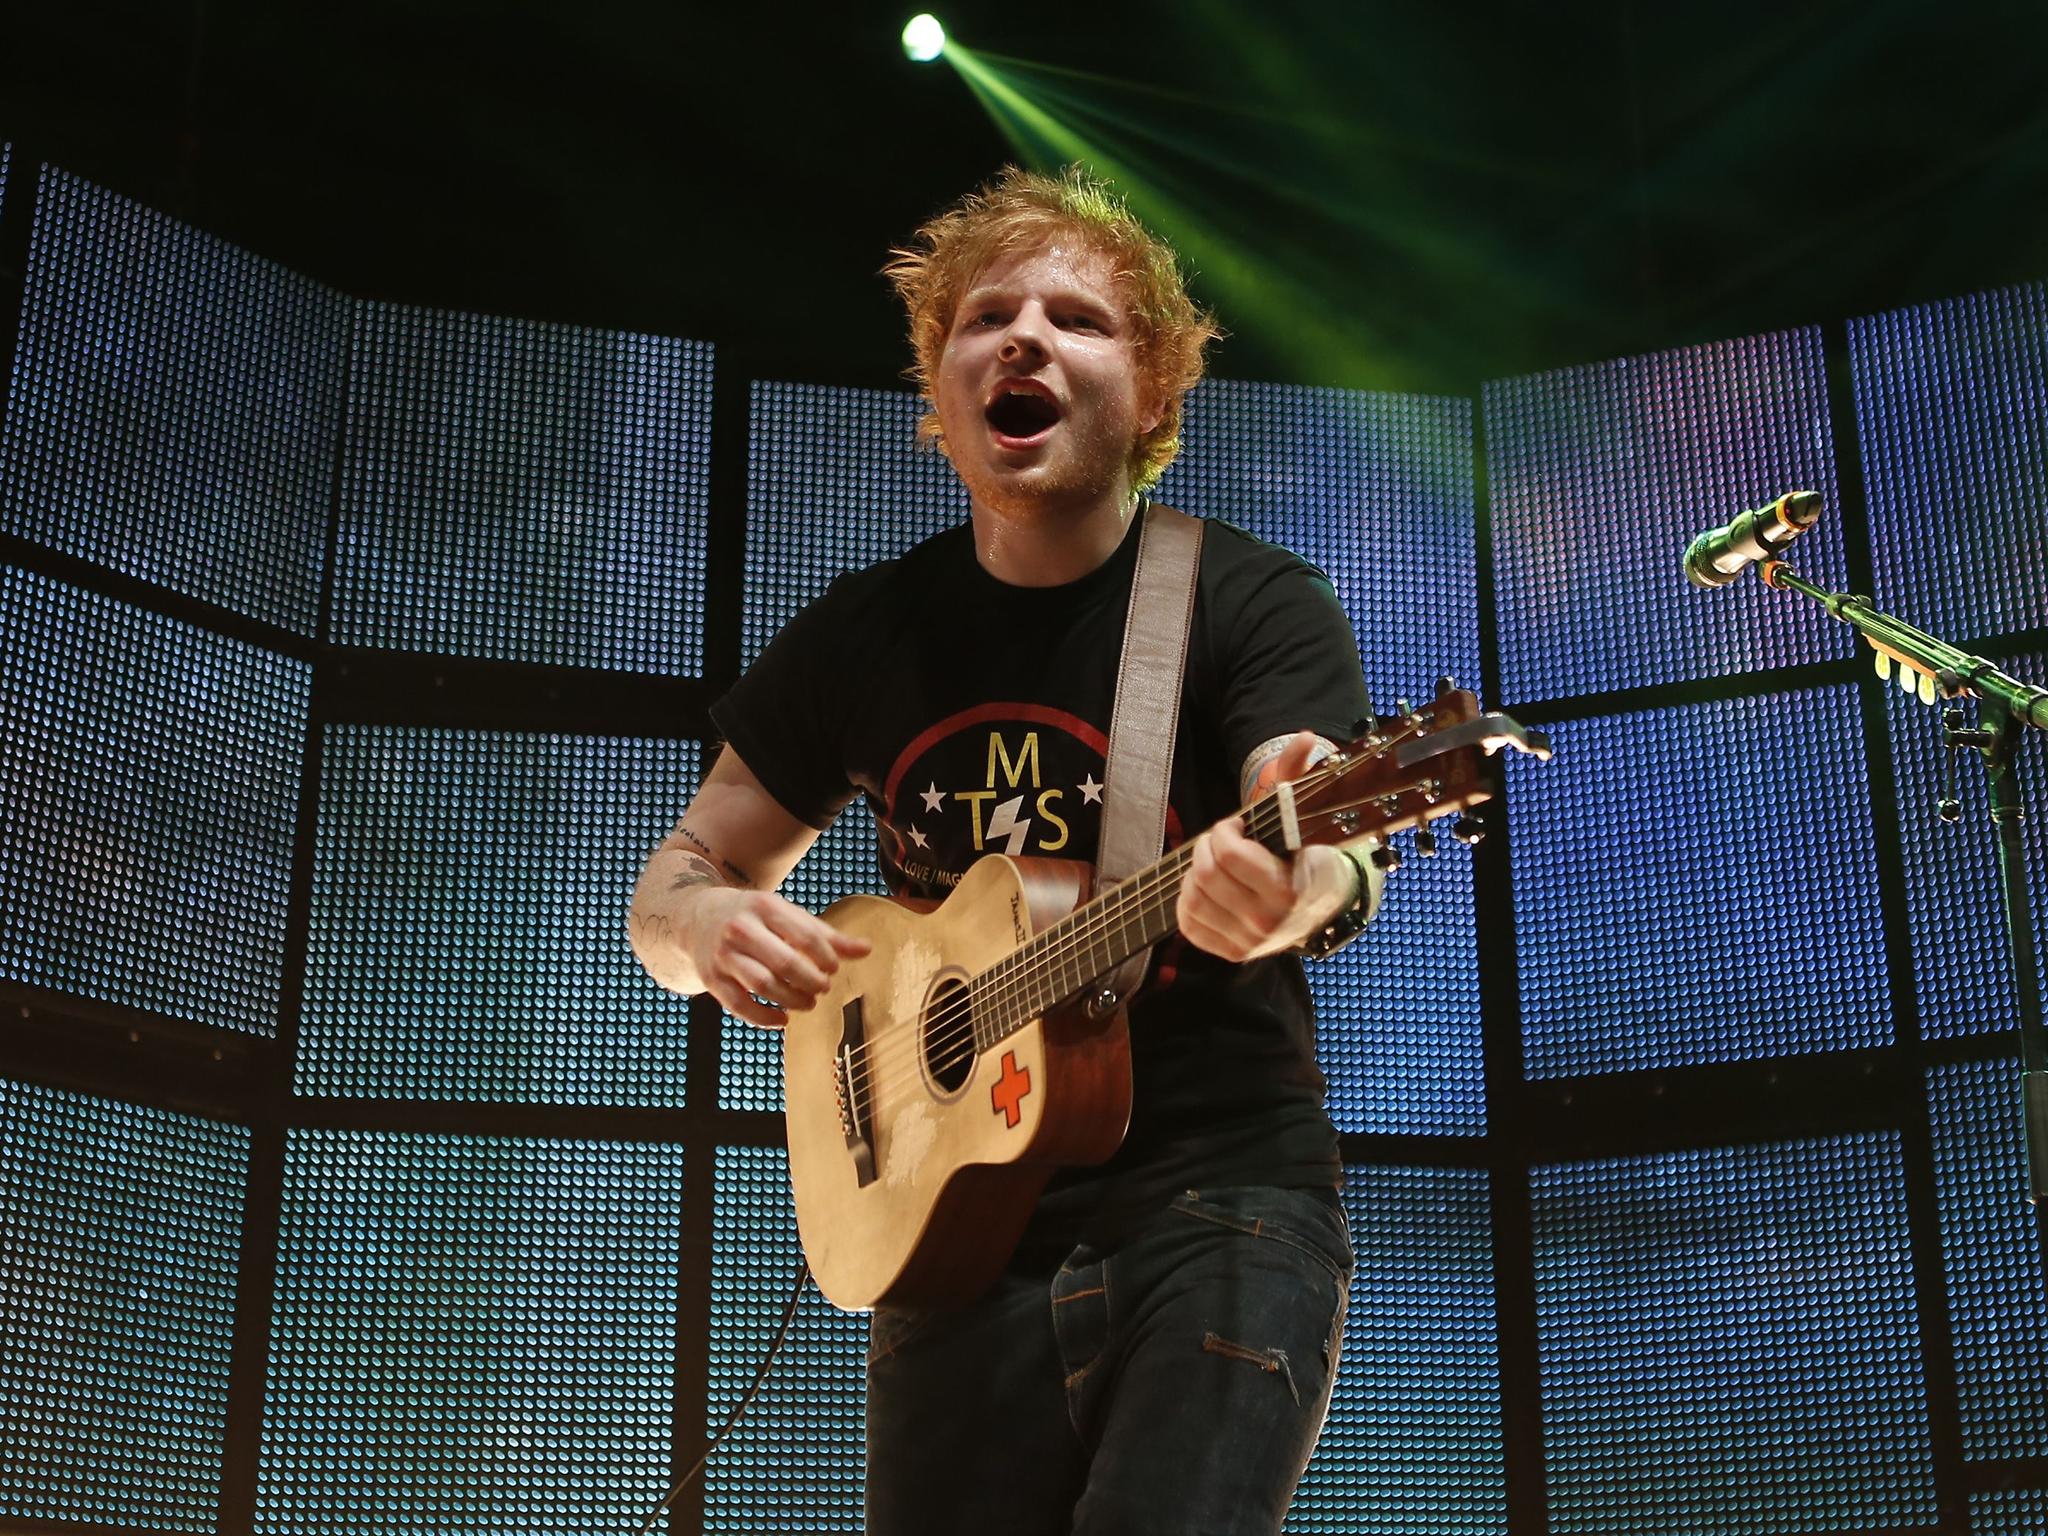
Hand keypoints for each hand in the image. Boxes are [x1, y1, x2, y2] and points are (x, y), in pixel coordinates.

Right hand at [686, 887, 869, 1029]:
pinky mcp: (711, 978)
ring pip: (763, 985)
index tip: (833, 970)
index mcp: (766, 907)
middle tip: (822, 989)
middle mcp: (741, 929)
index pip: (806, 936)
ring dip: (792, 1000)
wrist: (697, 917)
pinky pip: (739, 1005)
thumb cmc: (754, 918)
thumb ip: (825, 935)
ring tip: (807, 1003)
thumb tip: (866, 949)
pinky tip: (782, 1019)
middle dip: (811, 982)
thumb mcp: (786, 916)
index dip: (826, 959)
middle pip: (785, 963)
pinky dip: (764, 1018)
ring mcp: (723, 954)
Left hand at [1178, 731, 1343, 961]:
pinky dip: (1188, 900)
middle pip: (1205, 873)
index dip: (1225, 831)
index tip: (1236, 825)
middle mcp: (1266, 922)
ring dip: (1196, 872)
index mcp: (1286, 890)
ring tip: (1217, 864)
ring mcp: (1247, 943)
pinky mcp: (1230, 953)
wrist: (1319, 906)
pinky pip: (1188, 923)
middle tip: (1223, 841)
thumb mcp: (1301, 818)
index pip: (1229, 855)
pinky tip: (1208, 887)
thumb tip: (1302, 738)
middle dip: (1208, 847)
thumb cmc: (1305, 855)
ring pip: (1192, 897)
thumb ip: (1297, 776)